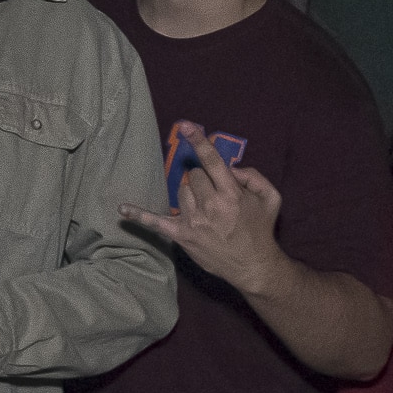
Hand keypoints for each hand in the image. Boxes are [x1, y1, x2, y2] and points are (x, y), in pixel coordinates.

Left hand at [119, 123, 286, 296]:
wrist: (252, 265)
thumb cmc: (260, 230)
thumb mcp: (271, 199)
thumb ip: (254, 176)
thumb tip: (232, 168)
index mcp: (231, 193)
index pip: (212, 161)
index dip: (199, 142)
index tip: (185, 126)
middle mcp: (211, 204)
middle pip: (194, 176)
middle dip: (205, 180)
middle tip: (216, 194)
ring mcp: (194, 220)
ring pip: (182, 191)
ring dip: (192, 194)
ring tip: (206, 209)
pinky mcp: (182, 235)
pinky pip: (156, 222)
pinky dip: (139, 215)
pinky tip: (122, 209)